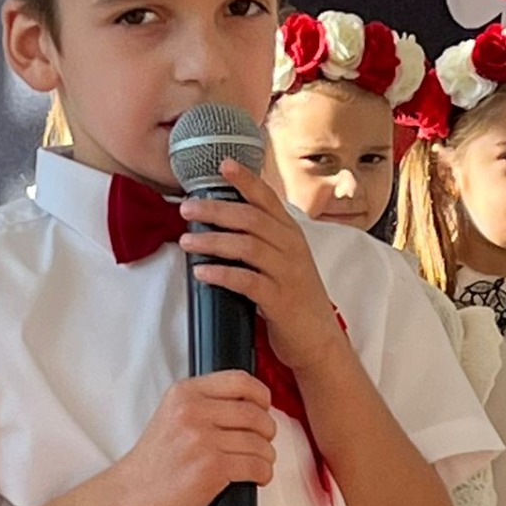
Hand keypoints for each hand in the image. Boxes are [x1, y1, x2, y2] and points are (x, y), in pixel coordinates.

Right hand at [114, 372, 275, 505]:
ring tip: (260, 461)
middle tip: (264, 440)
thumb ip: (202, 404)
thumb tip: (247, 404)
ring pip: (259, 442)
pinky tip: (257, 476)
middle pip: (254, 413)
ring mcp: (202, 440)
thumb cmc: (153, 464)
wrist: (132, 495)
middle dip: (267, 430)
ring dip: (267, 455)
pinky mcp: (211, 468)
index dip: (261, 395)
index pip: (239, 380)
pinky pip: (256, 466)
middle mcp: (192, 412)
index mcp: (184, 394)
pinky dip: (264, 474)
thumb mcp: (171, 416)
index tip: (264, 407)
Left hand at [179, 158, 343, 373]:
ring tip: (187, 241)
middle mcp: (291, 248)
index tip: (223, 165)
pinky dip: (222, 275)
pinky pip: (246, 281)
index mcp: (291, 234)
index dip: (246, 180)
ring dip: (212, 241)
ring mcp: (287, 273)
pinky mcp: (279, 300)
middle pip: (250, 218)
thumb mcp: (285, 262)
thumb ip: (263, 241)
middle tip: (187, 208)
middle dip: (215, 209)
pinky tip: (202, 273)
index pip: (267, 199)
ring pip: (246, 246)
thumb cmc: (296, 300)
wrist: (319, 340)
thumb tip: (225, 223)